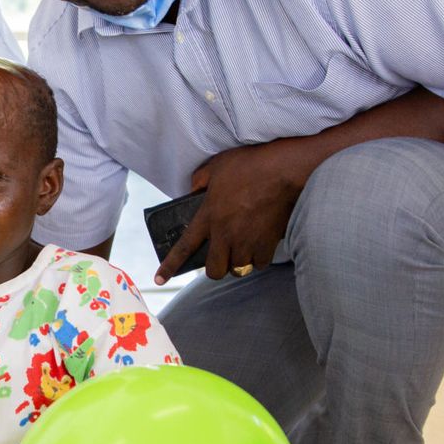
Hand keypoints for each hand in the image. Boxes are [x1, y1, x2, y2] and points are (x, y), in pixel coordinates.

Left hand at [154, 139, 317, 283]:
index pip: (184, 247)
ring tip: (242, 247)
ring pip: (238, 269)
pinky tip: (260, 244)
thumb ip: (199, 180)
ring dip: (238, 262)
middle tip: (222, 255)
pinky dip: (258, 258)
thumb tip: (193, 191)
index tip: (159, 279)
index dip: (170, 266)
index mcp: (208, 216)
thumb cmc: (250, 165)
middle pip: (214, 271)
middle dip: (216, 267)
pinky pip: (259, 263)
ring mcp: (247, 241)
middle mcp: (225, 234)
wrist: (284, 170)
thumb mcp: (217, 166)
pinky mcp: (267, 243)